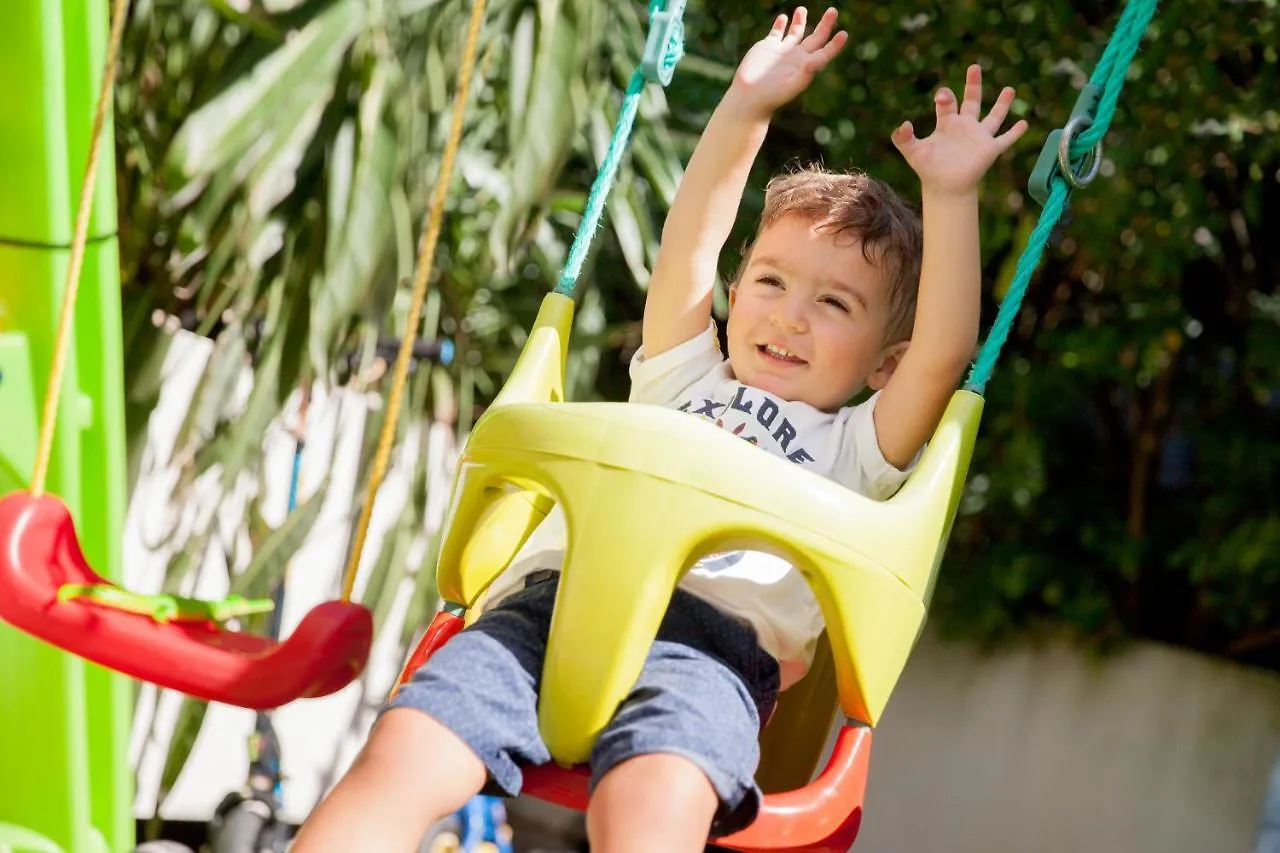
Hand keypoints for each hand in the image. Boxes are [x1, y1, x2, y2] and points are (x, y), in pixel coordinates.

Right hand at [730, 7, 847, 119]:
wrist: (750, 99)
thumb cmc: (771, 97)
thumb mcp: (790, 87)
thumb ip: (805, 75)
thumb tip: (815, 62)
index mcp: (806, 67)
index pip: (825, 53)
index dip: (835, 45)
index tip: (844, 34)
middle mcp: (797, 58)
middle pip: (816, 38)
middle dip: (825, 25)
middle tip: (833, 11)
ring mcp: (782, 51)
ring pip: (796, 32)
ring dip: (800, 20)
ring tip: (802, 9)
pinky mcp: (767, 47)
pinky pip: (776, 32)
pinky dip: (780, 24)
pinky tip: (783, 18)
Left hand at [892, 64, 1027, 194]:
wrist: (944, 188)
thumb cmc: (929, 169)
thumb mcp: (913, 152)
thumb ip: (904, 139)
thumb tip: (903, 125)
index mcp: (947, 123)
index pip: (947, 103)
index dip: (945, 97)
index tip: (942, 97)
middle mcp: (965, 126)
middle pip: (971, 100)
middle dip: (972, 84)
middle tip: (974, 66)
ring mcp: (979, 137)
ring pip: (994, 116)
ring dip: (1002, 104)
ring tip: (1009, 89)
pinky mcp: (990, 149)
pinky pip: (1005, 139)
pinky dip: (1015, 133)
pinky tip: (1024, 123)